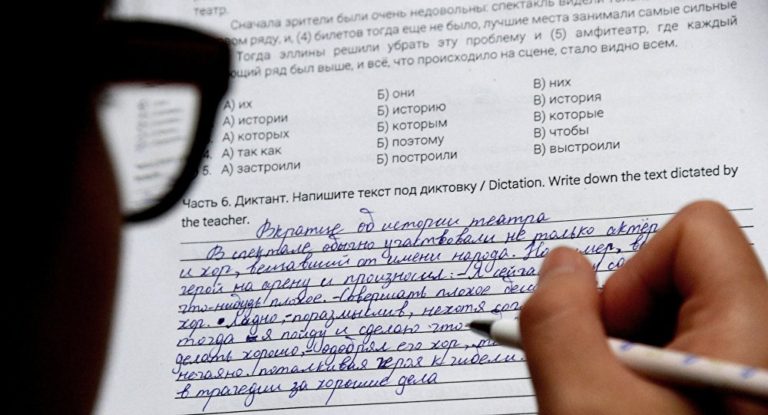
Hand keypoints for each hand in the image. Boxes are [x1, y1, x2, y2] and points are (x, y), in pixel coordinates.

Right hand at [519, 201, 767, 413]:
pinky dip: (641, 370)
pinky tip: (627, 407)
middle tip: (607, 379)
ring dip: (626, 350)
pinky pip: (679, 348)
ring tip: (616, 402)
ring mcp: (743, 370)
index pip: (697, 231)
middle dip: (623, 316)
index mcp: (751, 331)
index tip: (610, 333)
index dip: (635, 273)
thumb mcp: (581, 400)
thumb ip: (557, 319)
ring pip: (674, 314)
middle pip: (679, 272)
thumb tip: (561, 267)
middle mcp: (758, 344)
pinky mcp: (725, 387)